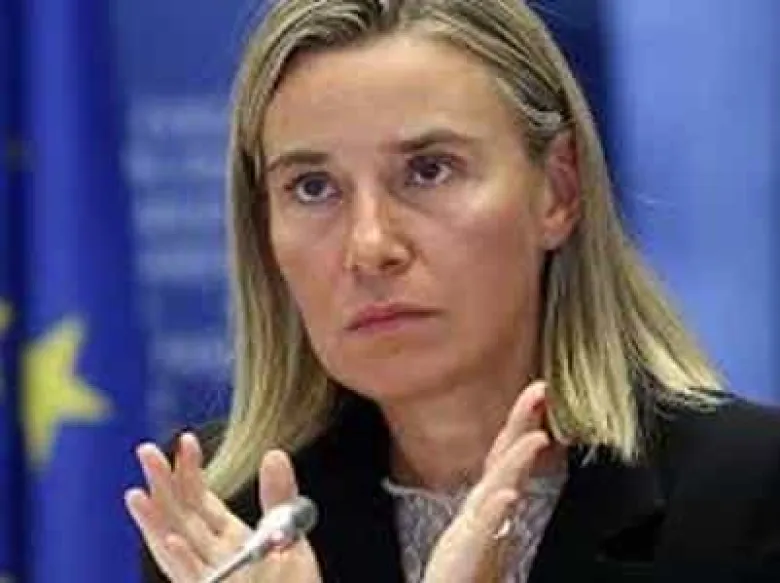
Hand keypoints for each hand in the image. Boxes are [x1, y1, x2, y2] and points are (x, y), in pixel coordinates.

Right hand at [125, 434, 321, 582]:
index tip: (185, 439)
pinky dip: (182, 559)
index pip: (199, 499)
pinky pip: (194, 577)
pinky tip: (172, 538)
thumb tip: (273, 453)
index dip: (189, 470)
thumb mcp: (290, 531)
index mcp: (229, 538)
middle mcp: (213, 556)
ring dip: (154, 521)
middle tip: (146, 450)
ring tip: (135, 493)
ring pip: (174, 547)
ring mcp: (211, 577)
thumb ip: (278, 495)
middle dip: (162, 484)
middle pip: (180, 517)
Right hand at [423, 380, 554, 582]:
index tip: (539, 389)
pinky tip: (507, 494)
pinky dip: (495, 508)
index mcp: (489, 495)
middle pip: (503, 453)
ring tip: (534, 437)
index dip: (522, 418)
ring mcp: (476, 523)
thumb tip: (512, 480)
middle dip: (520, 419)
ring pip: (497, 484)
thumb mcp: (486, 524)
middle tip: (537, 390)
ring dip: (516, 458)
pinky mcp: (468, 548)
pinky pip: (485, 527)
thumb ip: (497, 500)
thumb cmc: (466, 564)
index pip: (508, 448)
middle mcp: (482, 502)